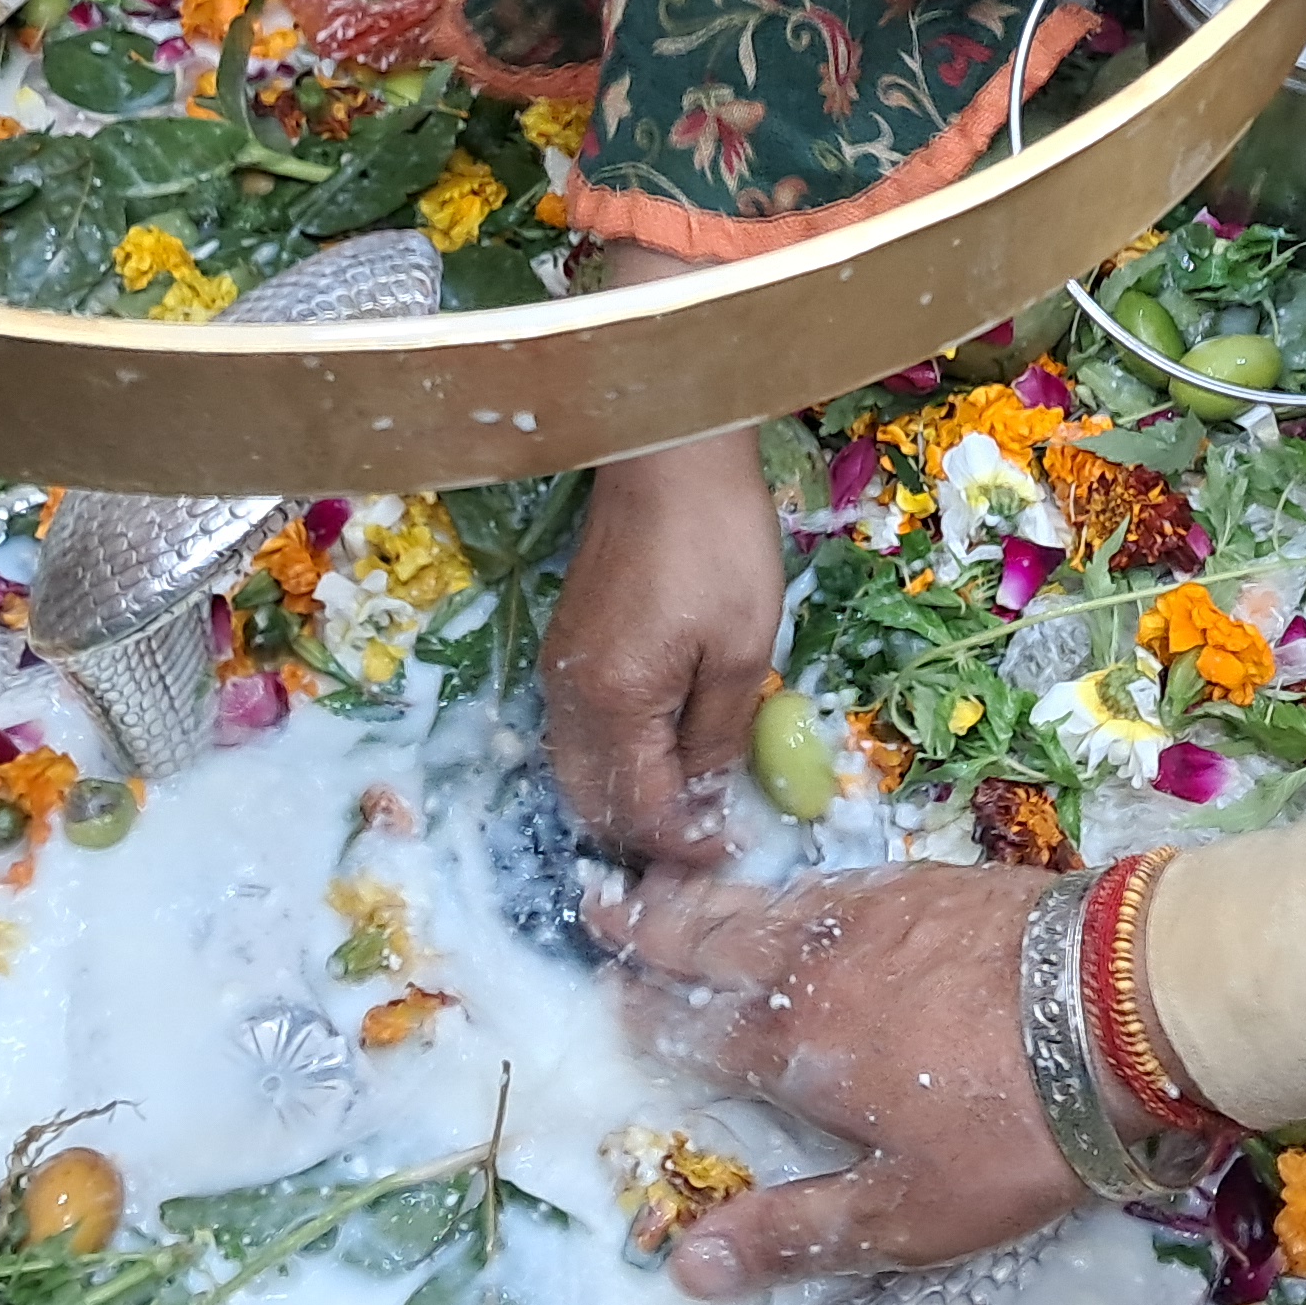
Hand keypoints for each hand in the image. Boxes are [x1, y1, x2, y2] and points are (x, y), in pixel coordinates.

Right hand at [543, 245, 791, 862]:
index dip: (686, 845)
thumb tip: (708, 797)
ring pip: (577, 770)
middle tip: (705, 844)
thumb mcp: (743, 648)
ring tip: (688, 810)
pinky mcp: (570, 643)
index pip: (639, 811)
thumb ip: (718, 733)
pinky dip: (612, 764)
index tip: (732, 850)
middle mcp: (569, 697)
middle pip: (592, 802)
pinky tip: (659, 758)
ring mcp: (562, 668)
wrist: (669, 454)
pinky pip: (577, 732)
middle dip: (645, 838)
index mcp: (612, 704)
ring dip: (625, 803)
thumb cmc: (716, 544)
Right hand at [589, 864, 1078, 1298]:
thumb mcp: (905, 1210)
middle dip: (653, 926)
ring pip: (770, 902)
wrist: (1124, 1001)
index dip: (645, 1014)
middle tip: (601, 901)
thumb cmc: (1013, 1122)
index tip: (606, 994)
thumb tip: (687, 1265)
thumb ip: (795, 1231)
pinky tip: (801, 892)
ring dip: (712, 898)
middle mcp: (817, 964)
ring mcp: (876, 913)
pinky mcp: (932, 883)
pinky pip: (837, 883)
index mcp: (795, 1044)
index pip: (694, 1027)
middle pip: (713, 940)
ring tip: (676, 889)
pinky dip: (795, 887)